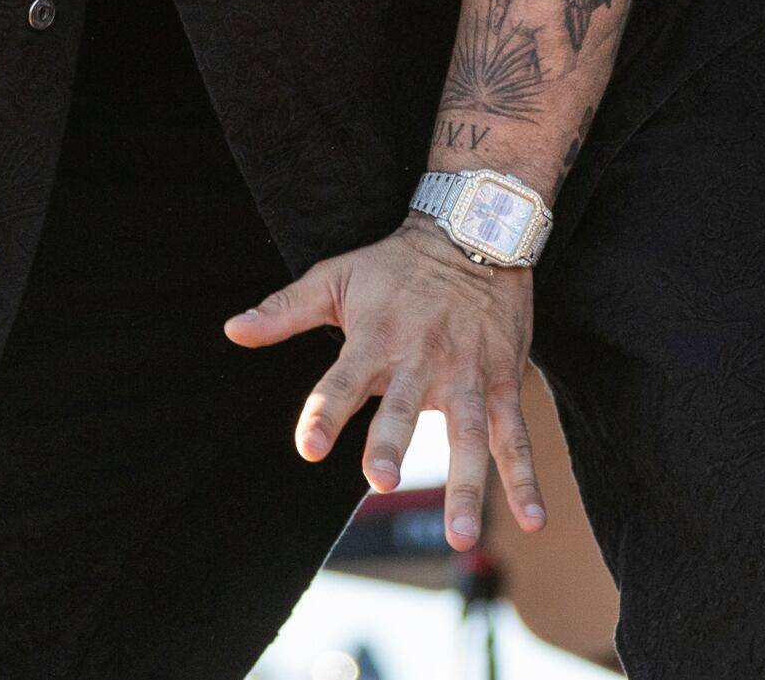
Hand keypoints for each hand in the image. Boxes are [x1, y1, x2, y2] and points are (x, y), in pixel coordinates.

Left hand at [226, 221, 545, 552]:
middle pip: (406, 408)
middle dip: (393, 443)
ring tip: (458, 535)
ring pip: (469, 434)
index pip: (343, 380)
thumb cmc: (395, 264)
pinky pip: (516, 436)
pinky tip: (532, 521)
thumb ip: (285, 311)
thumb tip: (232, 330)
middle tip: (382, 481)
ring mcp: (467, 375)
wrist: (474, 231)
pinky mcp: (504, 382)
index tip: (308, 445)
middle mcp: (421, 360)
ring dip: (466, 484)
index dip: (325, 411)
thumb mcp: (334, 277)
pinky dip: (525, 479)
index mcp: (375, 339)